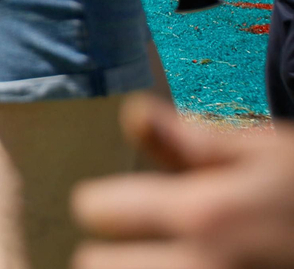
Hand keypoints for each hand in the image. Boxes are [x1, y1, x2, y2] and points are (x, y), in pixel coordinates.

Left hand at [70, 95, 293, 268]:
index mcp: (207, 215)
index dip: (109, 205)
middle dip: (112, 258)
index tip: (129, 210)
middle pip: (93, 268)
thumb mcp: (273, 156)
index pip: (96, 209)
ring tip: (174, 262)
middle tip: (144, 252)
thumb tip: (132, 114)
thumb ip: (195, 143)